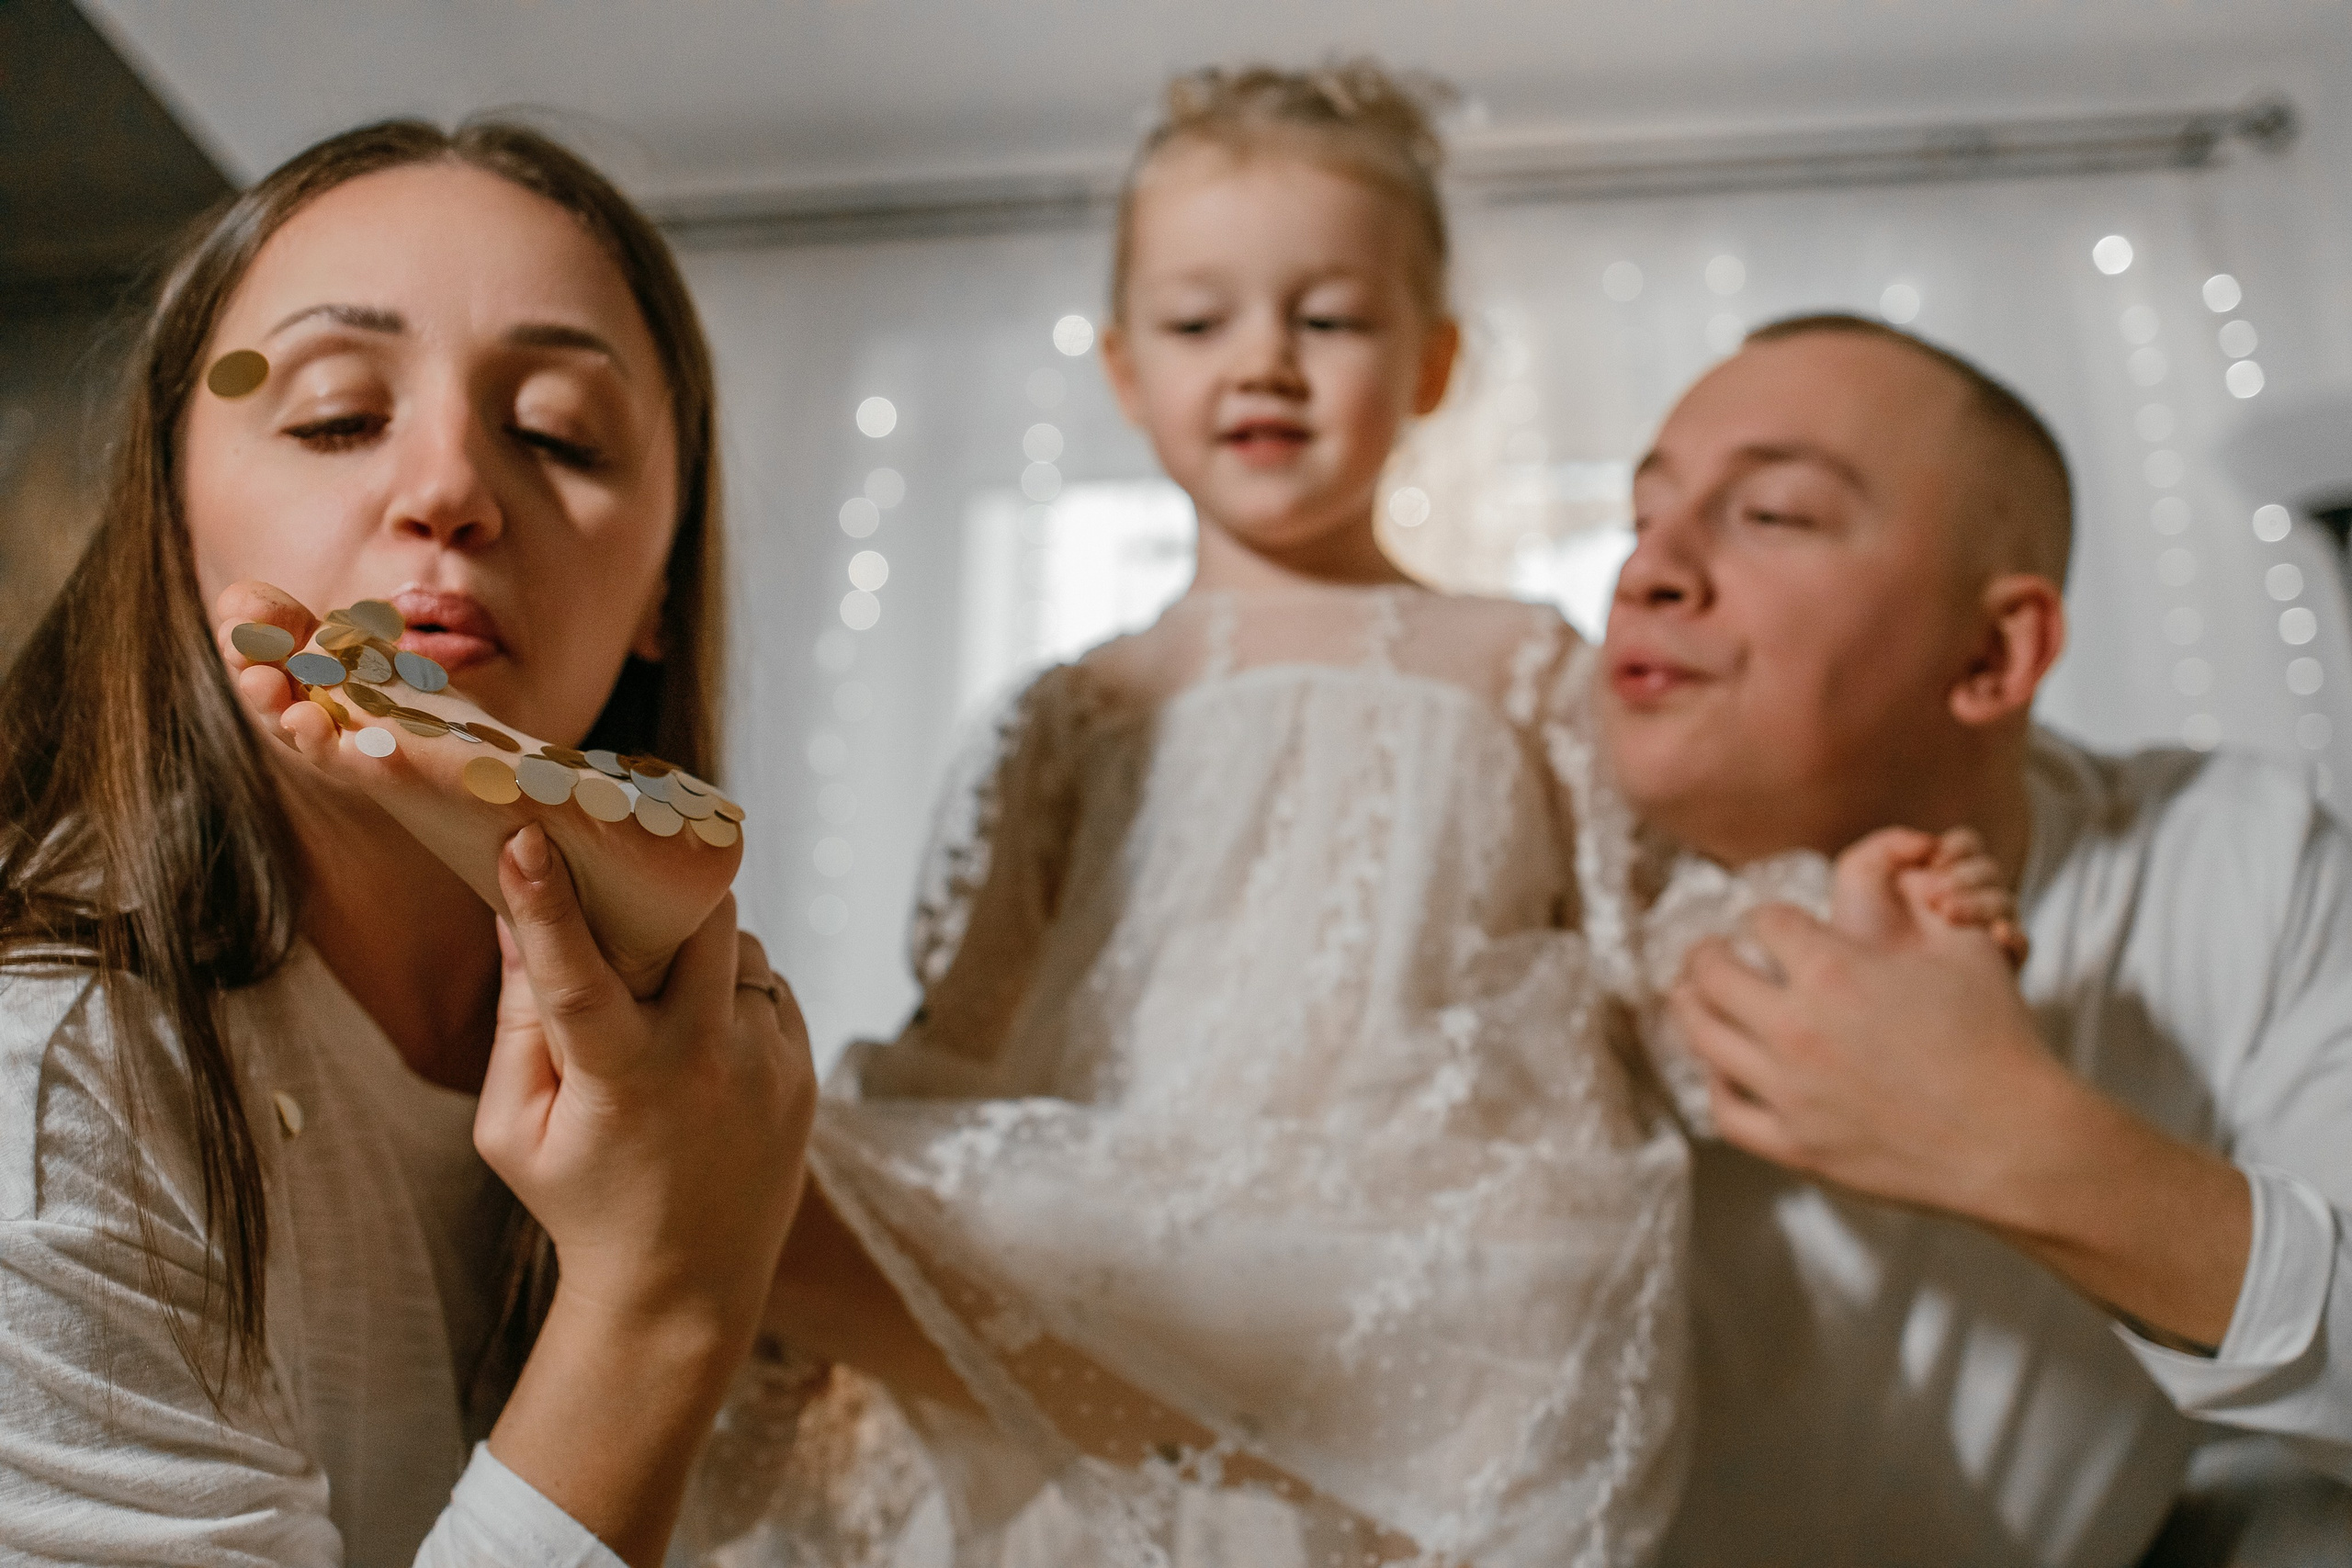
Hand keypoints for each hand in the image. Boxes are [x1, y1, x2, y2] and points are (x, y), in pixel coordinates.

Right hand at [480, 820, 812, 1330]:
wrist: (683, 1288)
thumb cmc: (581, 1202)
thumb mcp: (515, 1130)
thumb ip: (516, 1024)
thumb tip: (511, 915)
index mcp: (620, 1078)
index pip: (577, 972)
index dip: (548, 900)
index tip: (524, 833)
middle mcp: (704, 1061)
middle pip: (696, 920)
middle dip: (661, 890)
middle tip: (628, 881)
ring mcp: (766, 1064)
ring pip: (738, 948)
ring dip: (698, 949)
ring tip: (661, 987)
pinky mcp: (802, 1072)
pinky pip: (771, 987)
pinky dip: (735, 992)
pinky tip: (703, 1031)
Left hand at [1671, 900, 2056, 1218]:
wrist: (2015, 1140)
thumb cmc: (1997, 1040)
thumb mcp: (1962, 946)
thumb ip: (1914, 902)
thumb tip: (1894, 867)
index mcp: (1833, 971)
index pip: (1764, 921)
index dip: (1768, 915)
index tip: (1771, 922)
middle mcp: (1797, 1028)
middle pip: (1710, 973)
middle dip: (1706, 953)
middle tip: (1707, 951)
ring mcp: (1790, 1092)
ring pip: (1702, 1037)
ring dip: (1691, 1007)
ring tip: (1690, 996)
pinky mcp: (1796, 1146)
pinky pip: (1725, 1111)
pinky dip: (1715, 1084)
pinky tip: (1721, 1067)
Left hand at [1832, 825, 2026, 968]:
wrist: (1868, 978)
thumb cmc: (1859, 926)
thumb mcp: (1859, 872)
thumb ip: (1892, 842)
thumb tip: (1932, 843)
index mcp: (1932, 876)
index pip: (1968, 847)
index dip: (1959, 847)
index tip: (1937, 858)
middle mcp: (1958, 901)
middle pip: (1990, 870)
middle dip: (1967, 875)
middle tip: (1935, 895)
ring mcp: (1978, 933)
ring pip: (2006, 902)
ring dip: (1980, 902)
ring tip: (1947, 914)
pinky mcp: (1993, 964)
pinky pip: (2023, 945)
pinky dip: (2014, 935)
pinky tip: (1995, 934)